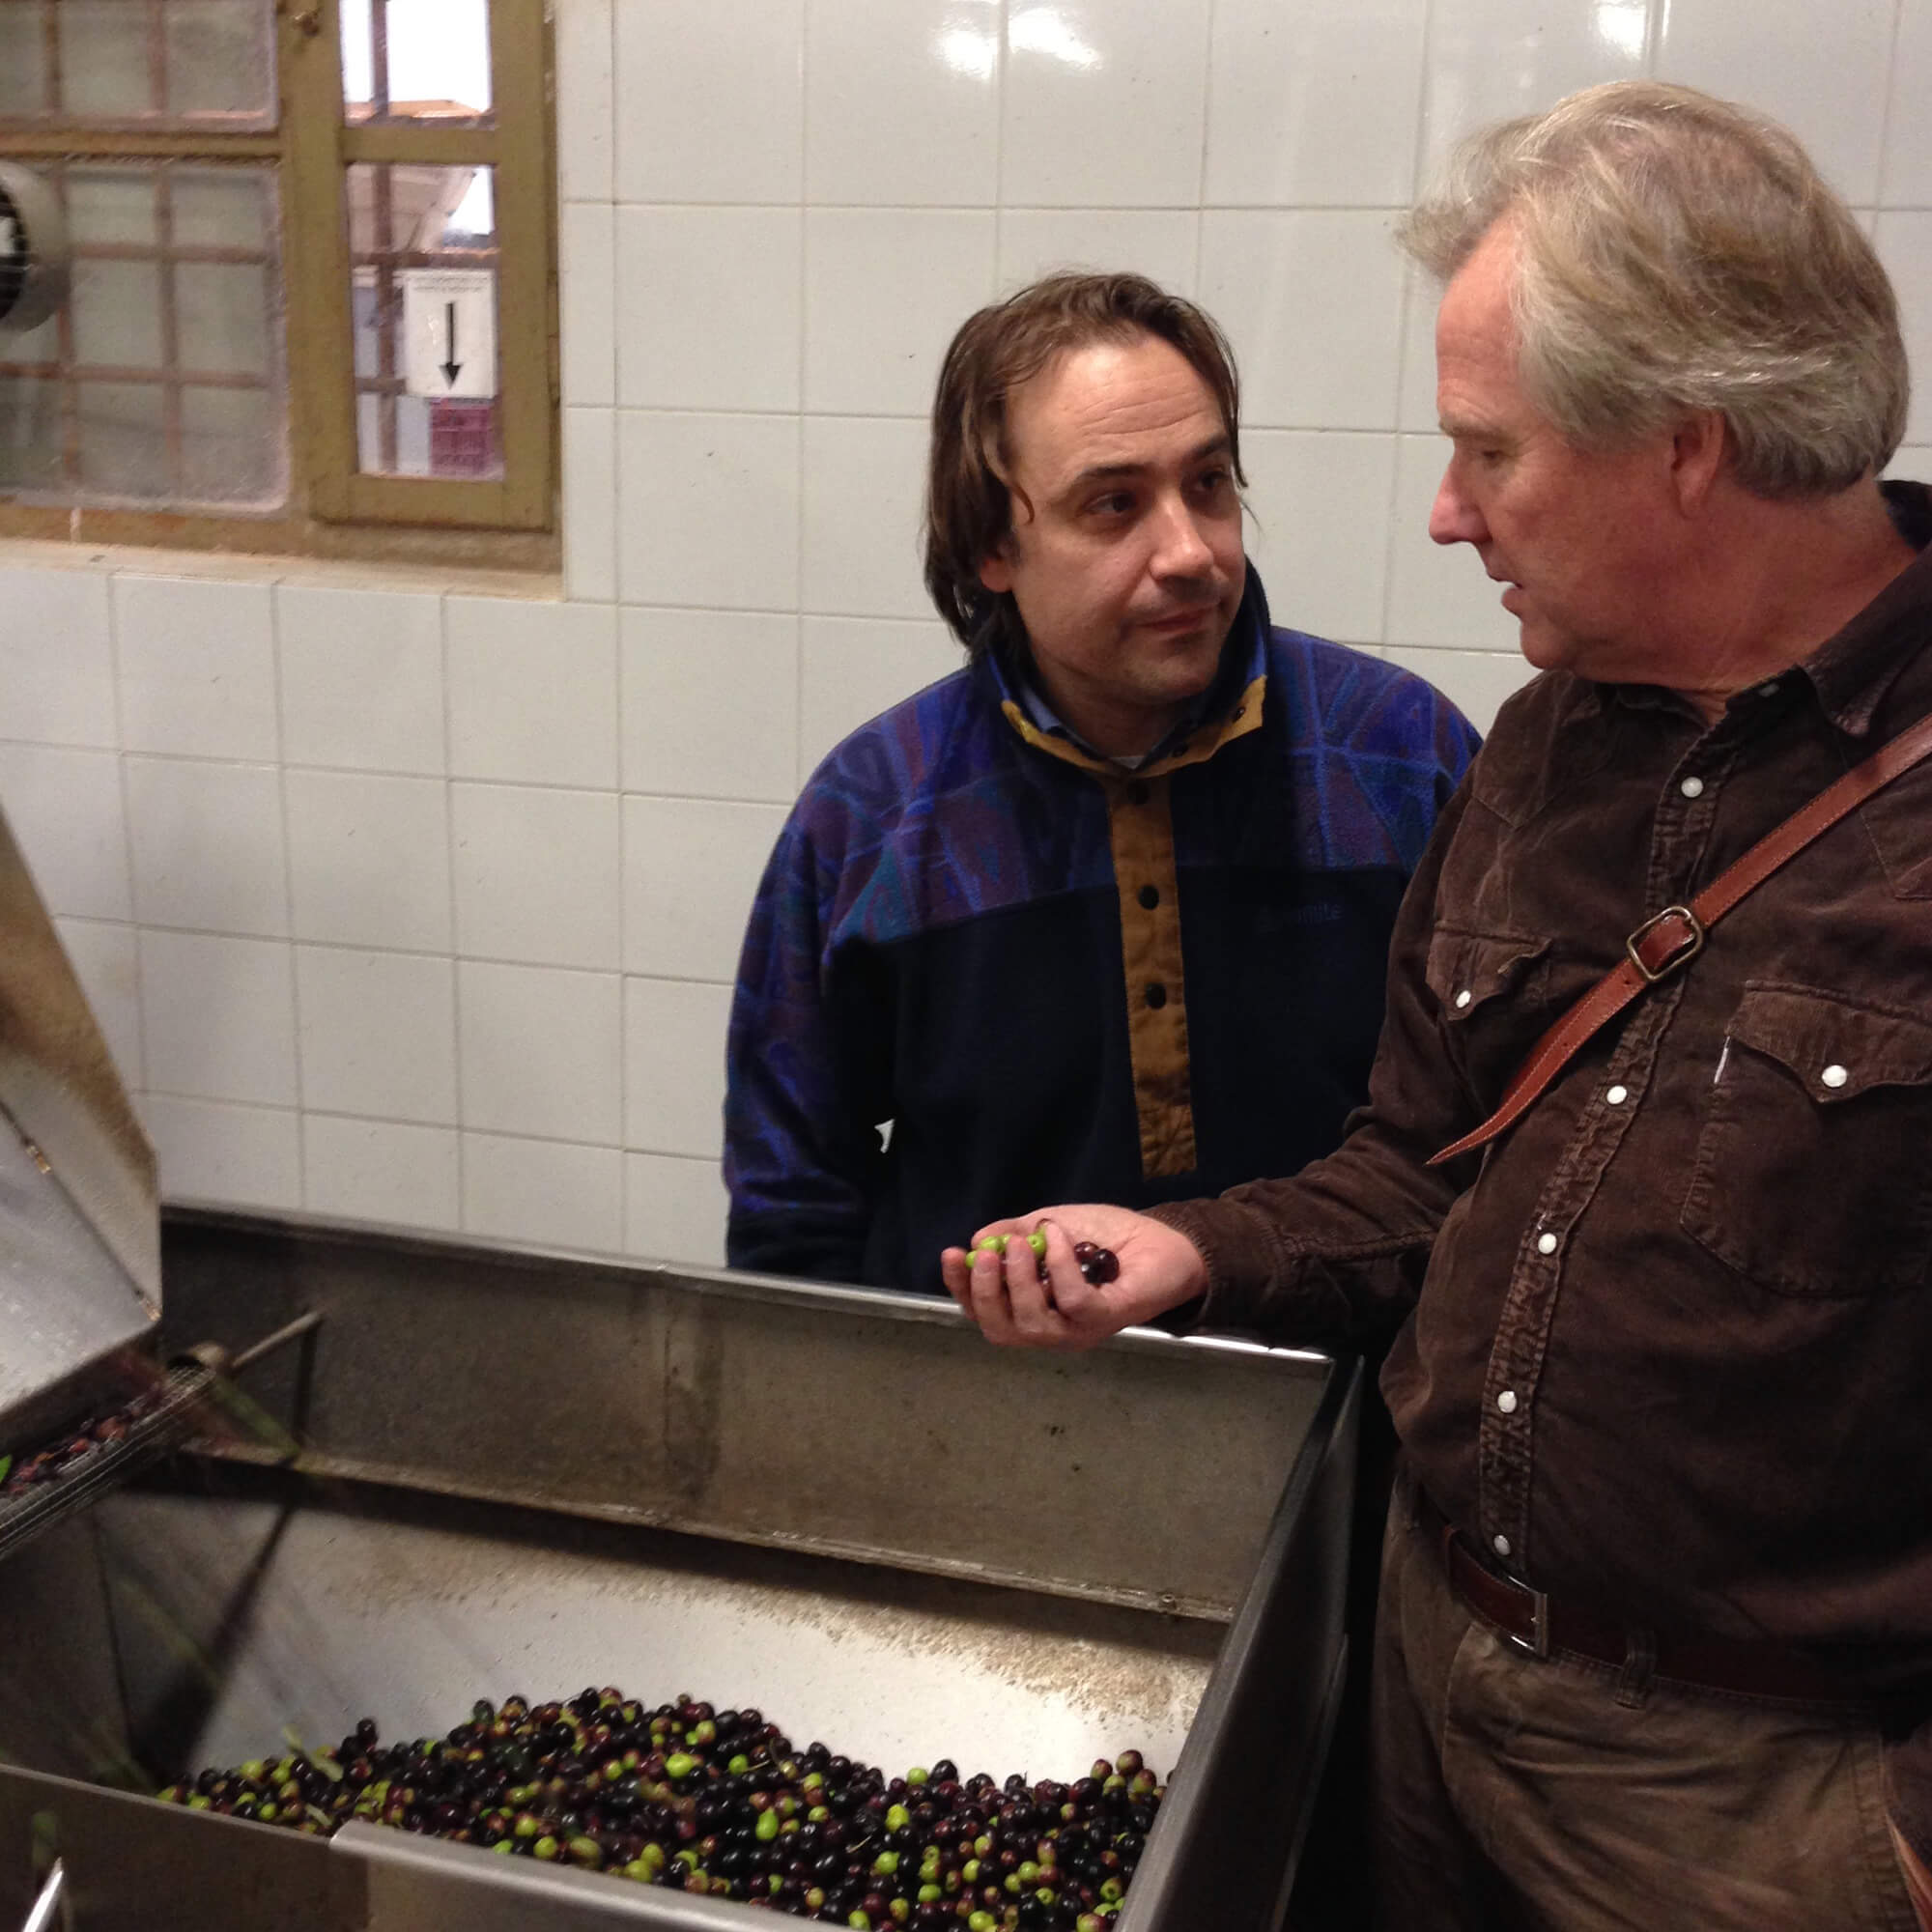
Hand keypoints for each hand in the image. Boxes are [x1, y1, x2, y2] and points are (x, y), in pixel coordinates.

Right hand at [939, 1205, 1208, 1348]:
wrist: (1166, 1239)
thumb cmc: (1108, 1238)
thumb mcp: (1052, 1226)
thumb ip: (1016, 1233)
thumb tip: (978, 1240)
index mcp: (1034, 1308)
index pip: (986, 1311)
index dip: (963, 1288)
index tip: (950, 1255)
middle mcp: (1052, 1328)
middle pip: (1001, 1329)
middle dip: (985, 1292)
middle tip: (986, 1254)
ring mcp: (1079, 1330)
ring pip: (1032, 1326)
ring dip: (1019, 1282)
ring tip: (1021, 1244)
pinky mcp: (1105, 1320)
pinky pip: (1073, 1303)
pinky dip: (1060, 1267)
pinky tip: (1059, 1239)